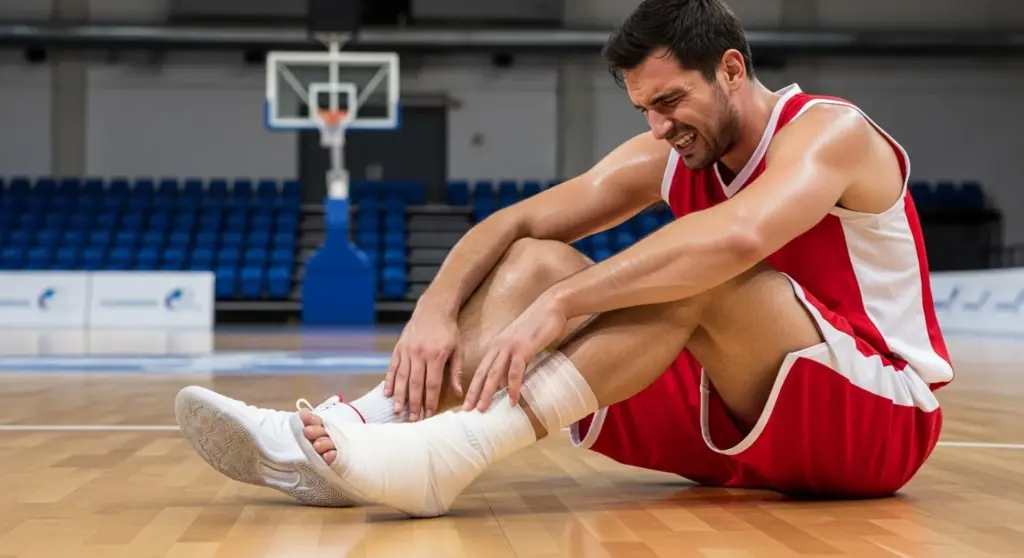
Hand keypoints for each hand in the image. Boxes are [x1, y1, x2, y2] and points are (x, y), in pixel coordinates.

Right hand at [385, 304, 462, 420]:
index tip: (428, 415)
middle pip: (415, 384)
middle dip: (413, 403)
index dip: (430, 401)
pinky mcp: (399, 348)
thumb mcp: (458, 349)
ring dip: (399, 396)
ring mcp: (407, 351)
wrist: (433, 309)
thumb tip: (458, 393)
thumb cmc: (448, 331)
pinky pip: (392, 367)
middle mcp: (419, 354)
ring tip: (397, 410)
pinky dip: (389, 381)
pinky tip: (387, 393)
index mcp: (436, 356)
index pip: (432, 384)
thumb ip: (456, 371)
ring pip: (401, 377)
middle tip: (412, 419)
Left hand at [463, 292, 568, 411]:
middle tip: (467, 411)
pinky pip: (515, 371)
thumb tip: (505, 382)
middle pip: (483, 373)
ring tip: (483, 409)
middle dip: (474, 393)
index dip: (473, 387)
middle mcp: (499, 346)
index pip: (481, 369)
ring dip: (488, 393)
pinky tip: (512, 399)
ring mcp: (511, 347)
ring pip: (495, 374)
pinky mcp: (524, 349)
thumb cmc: (538, 325)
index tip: (467, 403)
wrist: (551, 306)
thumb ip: (511, 361)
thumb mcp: (520, 344)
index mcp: (496, 345)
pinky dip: (513, 387)